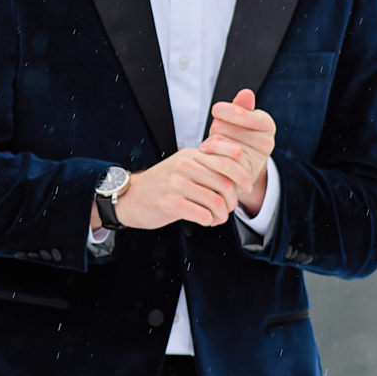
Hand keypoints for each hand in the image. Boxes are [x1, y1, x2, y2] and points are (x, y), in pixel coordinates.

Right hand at [114, 145, 247, 230]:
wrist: (130, 197)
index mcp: (190, 155)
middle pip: (225, 183)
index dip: (243, 174)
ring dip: (222, 215)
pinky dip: (209, 221)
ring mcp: (176, 184)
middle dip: (233, 201)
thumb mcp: (182, 166)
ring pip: (216, 201)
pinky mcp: (169, 203)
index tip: (246, 187)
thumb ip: (205, 165)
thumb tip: (237, 176)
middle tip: (229, 209)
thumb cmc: (160, 185)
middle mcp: (184, 166)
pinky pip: (203, 214)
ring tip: (217, 218)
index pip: (228, 159)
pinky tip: (205, 221)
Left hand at [205, 88, 275, 215]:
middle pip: (224, 127)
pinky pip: (219, 162)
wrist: (239, 172)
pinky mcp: (242, 176)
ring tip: (207, 146)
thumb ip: (241, 107)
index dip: (222, 110)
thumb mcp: (237, 121)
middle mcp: (266, 142)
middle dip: (215, 128)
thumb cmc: (234, 138)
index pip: (238, 113)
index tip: (215, 111)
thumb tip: (246, 93)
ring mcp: (255, 160)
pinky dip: (208, 157)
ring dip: (209, 143)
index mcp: (266, 124)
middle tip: (214, 133)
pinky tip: (206, 156)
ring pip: (220, 144)